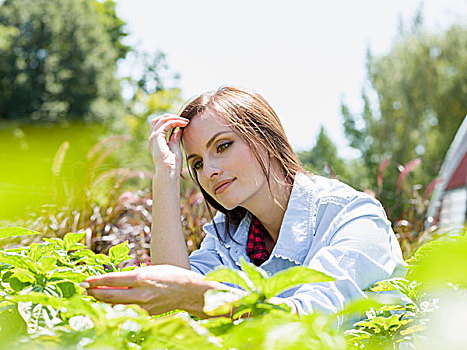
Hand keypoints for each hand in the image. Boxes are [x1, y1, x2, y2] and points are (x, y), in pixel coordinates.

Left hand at [82, 265, 215, 315]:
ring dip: (106, 298)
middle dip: (94, 293)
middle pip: (110, 296)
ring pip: (118, 303)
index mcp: (142, 277)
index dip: (96, 281)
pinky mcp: (147, 313)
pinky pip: (131, 307)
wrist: (190, 292)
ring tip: (95, 294)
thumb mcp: (153, 269)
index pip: (113, 280)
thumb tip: (117, 280)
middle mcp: (141, 293)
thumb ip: (135, 275)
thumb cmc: (173, 275)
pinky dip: (123, 303)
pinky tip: (120, 299)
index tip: (85, 280)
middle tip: (84, 289)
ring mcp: (143, 305)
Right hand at [147, 114, 188, 174]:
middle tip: (183, 119)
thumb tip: (179, 130)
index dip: (170, 121)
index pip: (160, 125)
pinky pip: (166, 124)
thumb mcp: (175, 147)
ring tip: (184, 121)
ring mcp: (153, 137)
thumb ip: (175, 138)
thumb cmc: (172, 163)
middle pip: (157, 120)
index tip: (183, 123)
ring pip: (161, 119)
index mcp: (155, 141)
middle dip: (170, 117)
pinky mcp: (156, 137)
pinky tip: (183, 124)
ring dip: (174, 118)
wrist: (169, 171)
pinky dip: (175, 121)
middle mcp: (152, 138)